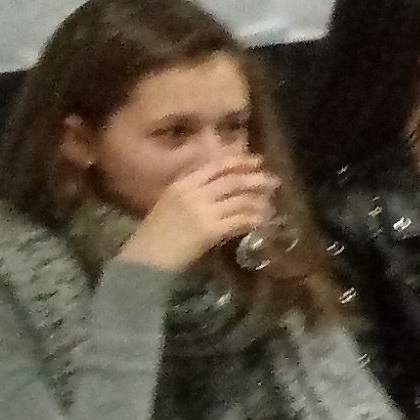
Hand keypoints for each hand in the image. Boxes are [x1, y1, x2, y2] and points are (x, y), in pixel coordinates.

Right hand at [116, 157, 279, 272]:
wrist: (145, 259)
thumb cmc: (155, 235)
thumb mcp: (169, 204)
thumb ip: (192, 192)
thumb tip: (220, 187)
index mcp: (181, 184)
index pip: (215, 165)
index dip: (239, 161)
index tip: (256, 161)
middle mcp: (192, 193)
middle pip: (231, 180)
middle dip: (255, 179)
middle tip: (273, 180)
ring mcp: (202, 211)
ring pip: (239, 199)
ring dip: (258, 201)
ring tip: (269, 204)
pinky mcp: (210, 231)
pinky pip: (239, 220)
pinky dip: (252, 219)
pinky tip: (260, 221)